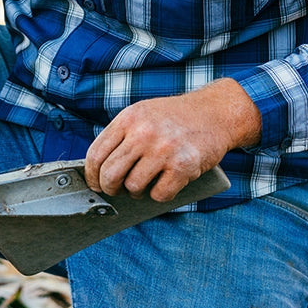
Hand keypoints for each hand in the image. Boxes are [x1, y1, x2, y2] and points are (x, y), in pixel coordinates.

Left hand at [85, 78, 260, 201]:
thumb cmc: (175, 118)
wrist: (215, 113)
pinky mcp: (183, 166)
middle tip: (117, 190)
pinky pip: (159, 194)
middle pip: (110, 175)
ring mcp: (164, 150)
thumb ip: (121, 136)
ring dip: (136, 192)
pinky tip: (165, 183)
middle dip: (110, 189)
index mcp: (129, 119)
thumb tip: (97, 170)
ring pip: (133, 187)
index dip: (92, 176)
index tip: (96, 184)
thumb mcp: (143, 114)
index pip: (96, 155)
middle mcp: (144, 133)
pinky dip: (160, 194)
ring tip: (145, 184)